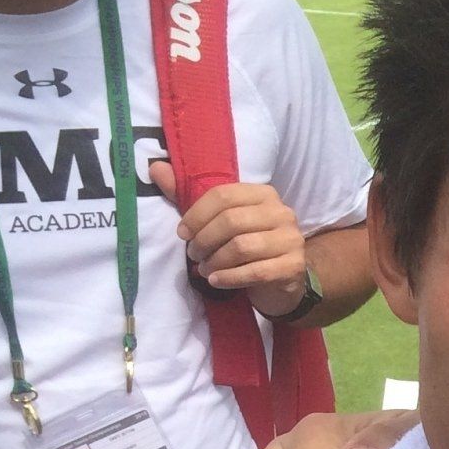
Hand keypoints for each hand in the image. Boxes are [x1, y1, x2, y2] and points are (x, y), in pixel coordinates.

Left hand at [149, 159, 306, 320]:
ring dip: (215, 261)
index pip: (224, 195)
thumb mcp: (218, 219)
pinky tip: (216, 281)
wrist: (280, 279)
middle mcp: (282, 212)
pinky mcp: (293, 265)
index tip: (182, 234)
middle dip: (205, 240)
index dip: (196, 215)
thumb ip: (187, 195)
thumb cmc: (245, 244)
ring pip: (242, 247)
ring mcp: (291, 239)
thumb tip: (155, 168)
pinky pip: (255, 271)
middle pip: (232, 221)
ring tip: (203, 269)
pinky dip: (230, 278)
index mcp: (263, 194)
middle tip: (193, 255)